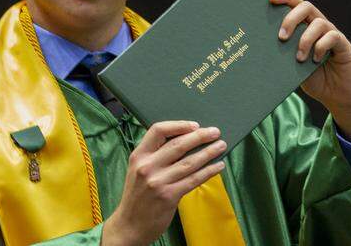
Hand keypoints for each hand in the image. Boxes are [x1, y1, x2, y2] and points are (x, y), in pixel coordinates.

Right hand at [102, 121, 225, 245]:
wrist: (129, 225)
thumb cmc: (137, 196)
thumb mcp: (137, 170)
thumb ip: (155, 156)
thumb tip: (185, 141)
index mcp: (138, 156)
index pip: (158, 130)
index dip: (179, 126)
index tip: (194, 126)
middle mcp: (147, 166)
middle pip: (178, 144)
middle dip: (200, 136)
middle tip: (215, 132)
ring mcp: (158, 182)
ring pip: (189, 162)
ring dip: (209, 152)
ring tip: (221, 146)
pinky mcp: (169, 196)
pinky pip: (194, 179)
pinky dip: (208, 171)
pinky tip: (218, 166)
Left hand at [270, 0, 350, 145]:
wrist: (337, 96)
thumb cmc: (312, 79)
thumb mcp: (293, 66)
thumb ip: (283, 53)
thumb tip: (260, 47)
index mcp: (304, 26)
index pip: (295, 4)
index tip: (270, 0)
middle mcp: (319, 25)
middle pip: (305, 7)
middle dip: (291, 19)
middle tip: (282, 37)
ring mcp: (332, 34)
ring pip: (318, 22)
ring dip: (305, 40)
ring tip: (299, 58)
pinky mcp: (344, 45)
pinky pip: (333, 36)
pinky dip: (321, 46)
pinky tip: (315, 60)